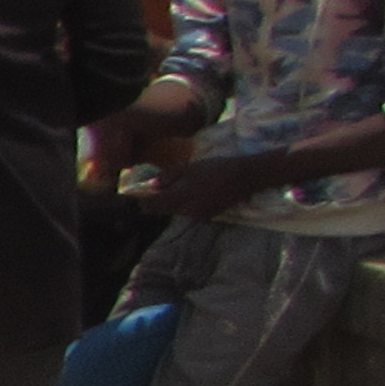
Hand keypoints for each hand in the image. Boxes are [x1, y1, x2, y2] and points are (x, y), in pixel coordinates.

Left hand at [132, 152, 277, 221]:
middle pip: (163, 210)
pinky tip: (194, 192)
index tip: (139, 194)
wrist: (246, 177)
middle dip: (157, 202)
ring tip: (177, 188)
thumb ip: (169, 177)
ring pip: (176, 212)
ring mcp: (198, 216)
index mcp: (180, 198)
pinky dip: (186, 204)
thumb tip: (152, 186)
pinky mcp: (208, 217)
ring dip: (172, 203)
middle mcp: (187, 212)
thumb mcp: (190, 168)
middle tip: (156, 189)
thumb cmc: (216, 168)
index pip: (152, 206)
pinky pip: (189, 212)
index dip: (143, 200)